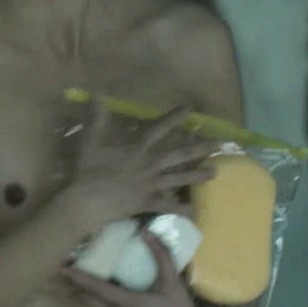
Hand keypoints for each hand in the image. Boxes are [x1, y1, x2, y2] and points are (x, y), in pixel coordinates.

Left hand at [59, 230, 241, 306]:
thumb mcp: (172, 281)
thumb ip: (160, 254)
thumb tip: (146, 231)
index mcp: (128, 303)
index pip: (97, 289)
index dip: (79, 278)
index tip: (63, 269)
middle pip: (89, 300)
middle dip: (73, 287)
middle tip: (60, 272)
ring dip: (82, 296)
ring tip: (71, 281)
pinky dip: (95, 303)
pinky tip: (95, 296)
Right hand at [64, 98, 218, 224]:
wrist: (88, 201)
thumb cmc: (88, 171)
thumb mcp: (91, 141)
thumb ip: (98, 119)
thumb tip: (98, 96)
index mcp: (138, 148)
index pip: (159, 129)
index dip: (174, 118)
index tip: (190, 110)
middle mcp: (150, 165)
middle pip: (180, 154)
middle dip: (200, 148)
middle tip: (219, 144)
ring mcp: (152, 185)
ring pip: (180, 178)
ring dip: (198, 175)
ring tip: (215, 172)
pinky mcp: (149, 202)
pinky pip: (169, 206)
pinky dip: (183, 209)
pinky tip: (197, 211)